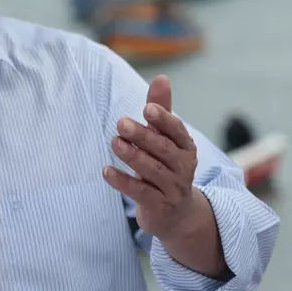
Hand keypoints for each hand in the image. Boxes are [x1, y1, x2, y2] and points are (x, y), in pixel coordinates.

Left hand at [102, 75, 199, 238]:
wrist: (176, 213)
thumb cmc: (166, 165)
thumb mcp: (165, 139)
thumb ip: (161, 111)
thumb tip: (161, 77)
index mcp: (185, 147)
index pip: (177, 131)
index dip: (164, 120)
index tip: (147, 108)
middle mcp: (183, 167)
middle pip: (163, 150)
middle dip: (142, 136)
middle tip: (120, 122)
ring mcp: (172, 189)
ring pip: (152, 171)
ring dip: (132, 156)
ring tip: (114, 142)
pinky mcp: (158, 206)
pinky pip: (140, 192)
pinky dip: (123, 181)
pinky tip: (106, 171)